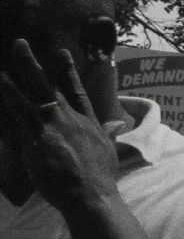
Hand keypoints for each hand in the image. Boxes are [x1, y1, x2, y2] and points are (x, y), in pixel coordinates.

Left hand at [0, 41, 119, 211]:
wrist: (92, 195)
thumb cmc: (100, 179)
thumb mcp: (110, 152)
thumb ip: (109, 134)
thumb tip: (118, 125)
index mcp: (89, 123)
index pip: (77, 92)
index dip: (68, 72)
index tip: (61, 54)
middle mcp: (72, 118)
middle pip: (51, 85)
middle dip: (35, 63)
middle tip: (21, 43)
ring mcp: (54, 125)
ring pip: (35, 91)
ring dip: (22, 69)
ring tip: (12, 52)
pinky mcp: (37, 136)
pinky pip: (19, 109)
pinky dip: (9, 93)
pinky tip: (0, 80)